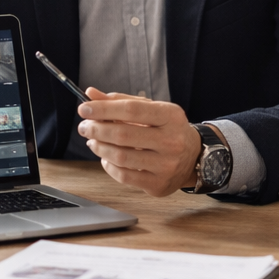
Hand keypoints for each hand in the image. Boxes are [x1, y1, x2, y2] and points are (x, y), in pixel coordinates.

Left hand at [77, 87, 201, 195]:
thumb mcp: (151, 110)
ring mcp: (166, 165)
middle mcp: (172, 141)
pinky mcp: (158, 185)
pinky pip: (124, 176)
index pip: (132, 110)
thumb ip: (121, 101)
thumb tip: (90, 94)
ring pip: (121, 157)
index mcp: (171, 116)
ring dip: (100, 148)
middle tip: (84, 127)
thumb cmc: (167, 129)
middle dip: (97, 129)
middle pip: (123, 134)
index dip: (104, 109)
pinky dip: (108, 166)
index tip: (84, 109)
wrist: (194, 158)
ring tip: (93, 141)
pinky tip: (106, 158)